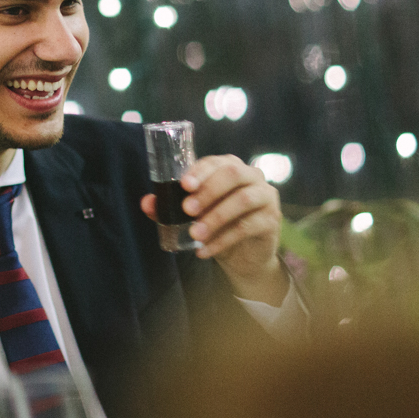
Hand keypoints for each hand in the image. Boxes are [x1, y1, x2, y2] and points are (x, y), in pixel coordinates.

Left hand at [141, 155, 287, 304]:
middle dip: (208, 191)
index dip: (200, 171)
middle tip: (187, 210)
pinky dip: (223, 240)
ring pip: (243, 200)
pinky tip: (205, 251)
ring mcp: (266, 197)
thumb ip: (169, 207)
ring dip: (216, 217)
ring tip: (195, 235)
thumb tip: (146, 202)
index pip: (216, 162)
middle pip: (233, 174)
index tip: (184, 185)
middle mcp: (252, 176)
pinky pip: (247, 227)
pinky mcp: (272, 220)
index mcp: (231, 167)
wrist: (243, 256)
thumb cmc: (216, 225)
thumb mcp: (192, 216)